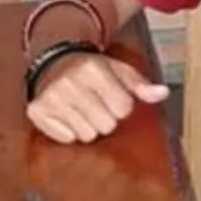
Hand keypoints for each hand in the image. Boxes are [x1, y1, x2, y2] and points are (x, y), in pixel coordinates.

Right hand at [25, 51, 168, 143]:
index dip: (121, 105)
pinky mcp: (37, 111)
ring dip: (88, 126)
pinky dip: (69, 131)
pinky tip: (67, 116)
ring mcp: (51, 98)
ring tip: (82, 110)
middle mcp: (69, 82)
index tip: (111, 96)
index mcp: (93, 69)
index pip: (123, 108)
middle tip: (96, 104)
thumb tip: (163, 93)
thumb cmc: (93, 71)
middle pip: (106, 125)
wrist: (54, 62)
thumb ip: (141, 85)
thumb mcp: (119, 70)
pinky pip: (66, 138)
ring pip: (87, 135)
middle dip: (106, 118)